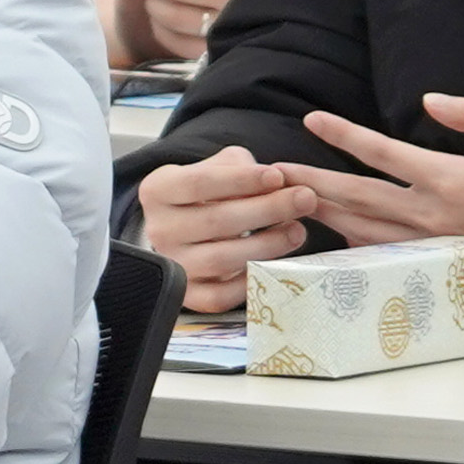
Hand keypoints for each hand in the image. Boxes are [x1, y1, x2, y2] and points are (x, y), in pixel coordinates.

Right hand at [135, 145, 311, 314]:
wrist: (189, 229)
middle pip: (215, 222)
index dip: (241, 180)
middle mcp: (159, 230)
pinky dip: (251, 279)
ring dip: (267, 245)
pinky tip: (276, 262)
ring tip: (297, 230)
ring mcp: (174, 265)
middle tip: (304, 199)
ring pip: (220, 259)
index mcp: (159, 190)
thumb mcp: (219, 167)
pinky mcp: (189, 295)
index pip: (199, 183)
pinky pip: (221, 295)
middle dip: (267, 209)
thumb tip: (277, 183)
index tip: (278, 176)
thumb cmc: (210, 193)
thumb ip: (241, 168)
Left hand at [294, 93, 463, 306]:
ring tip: (288, 200)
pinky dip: (352, 243)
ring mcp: (430, 246)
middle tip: (271, 171)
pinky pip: (382, 254)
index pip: (382, 153)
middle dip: (310, 180)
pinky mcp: (435, 265)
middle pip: (356, 196)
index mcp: (450, 180)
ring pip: (362, 230)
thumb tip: (429, 100)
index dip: (343, 135)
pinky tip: (332, 232)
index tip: (312, 119)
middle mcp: (431, 216)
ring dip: (323, 212)